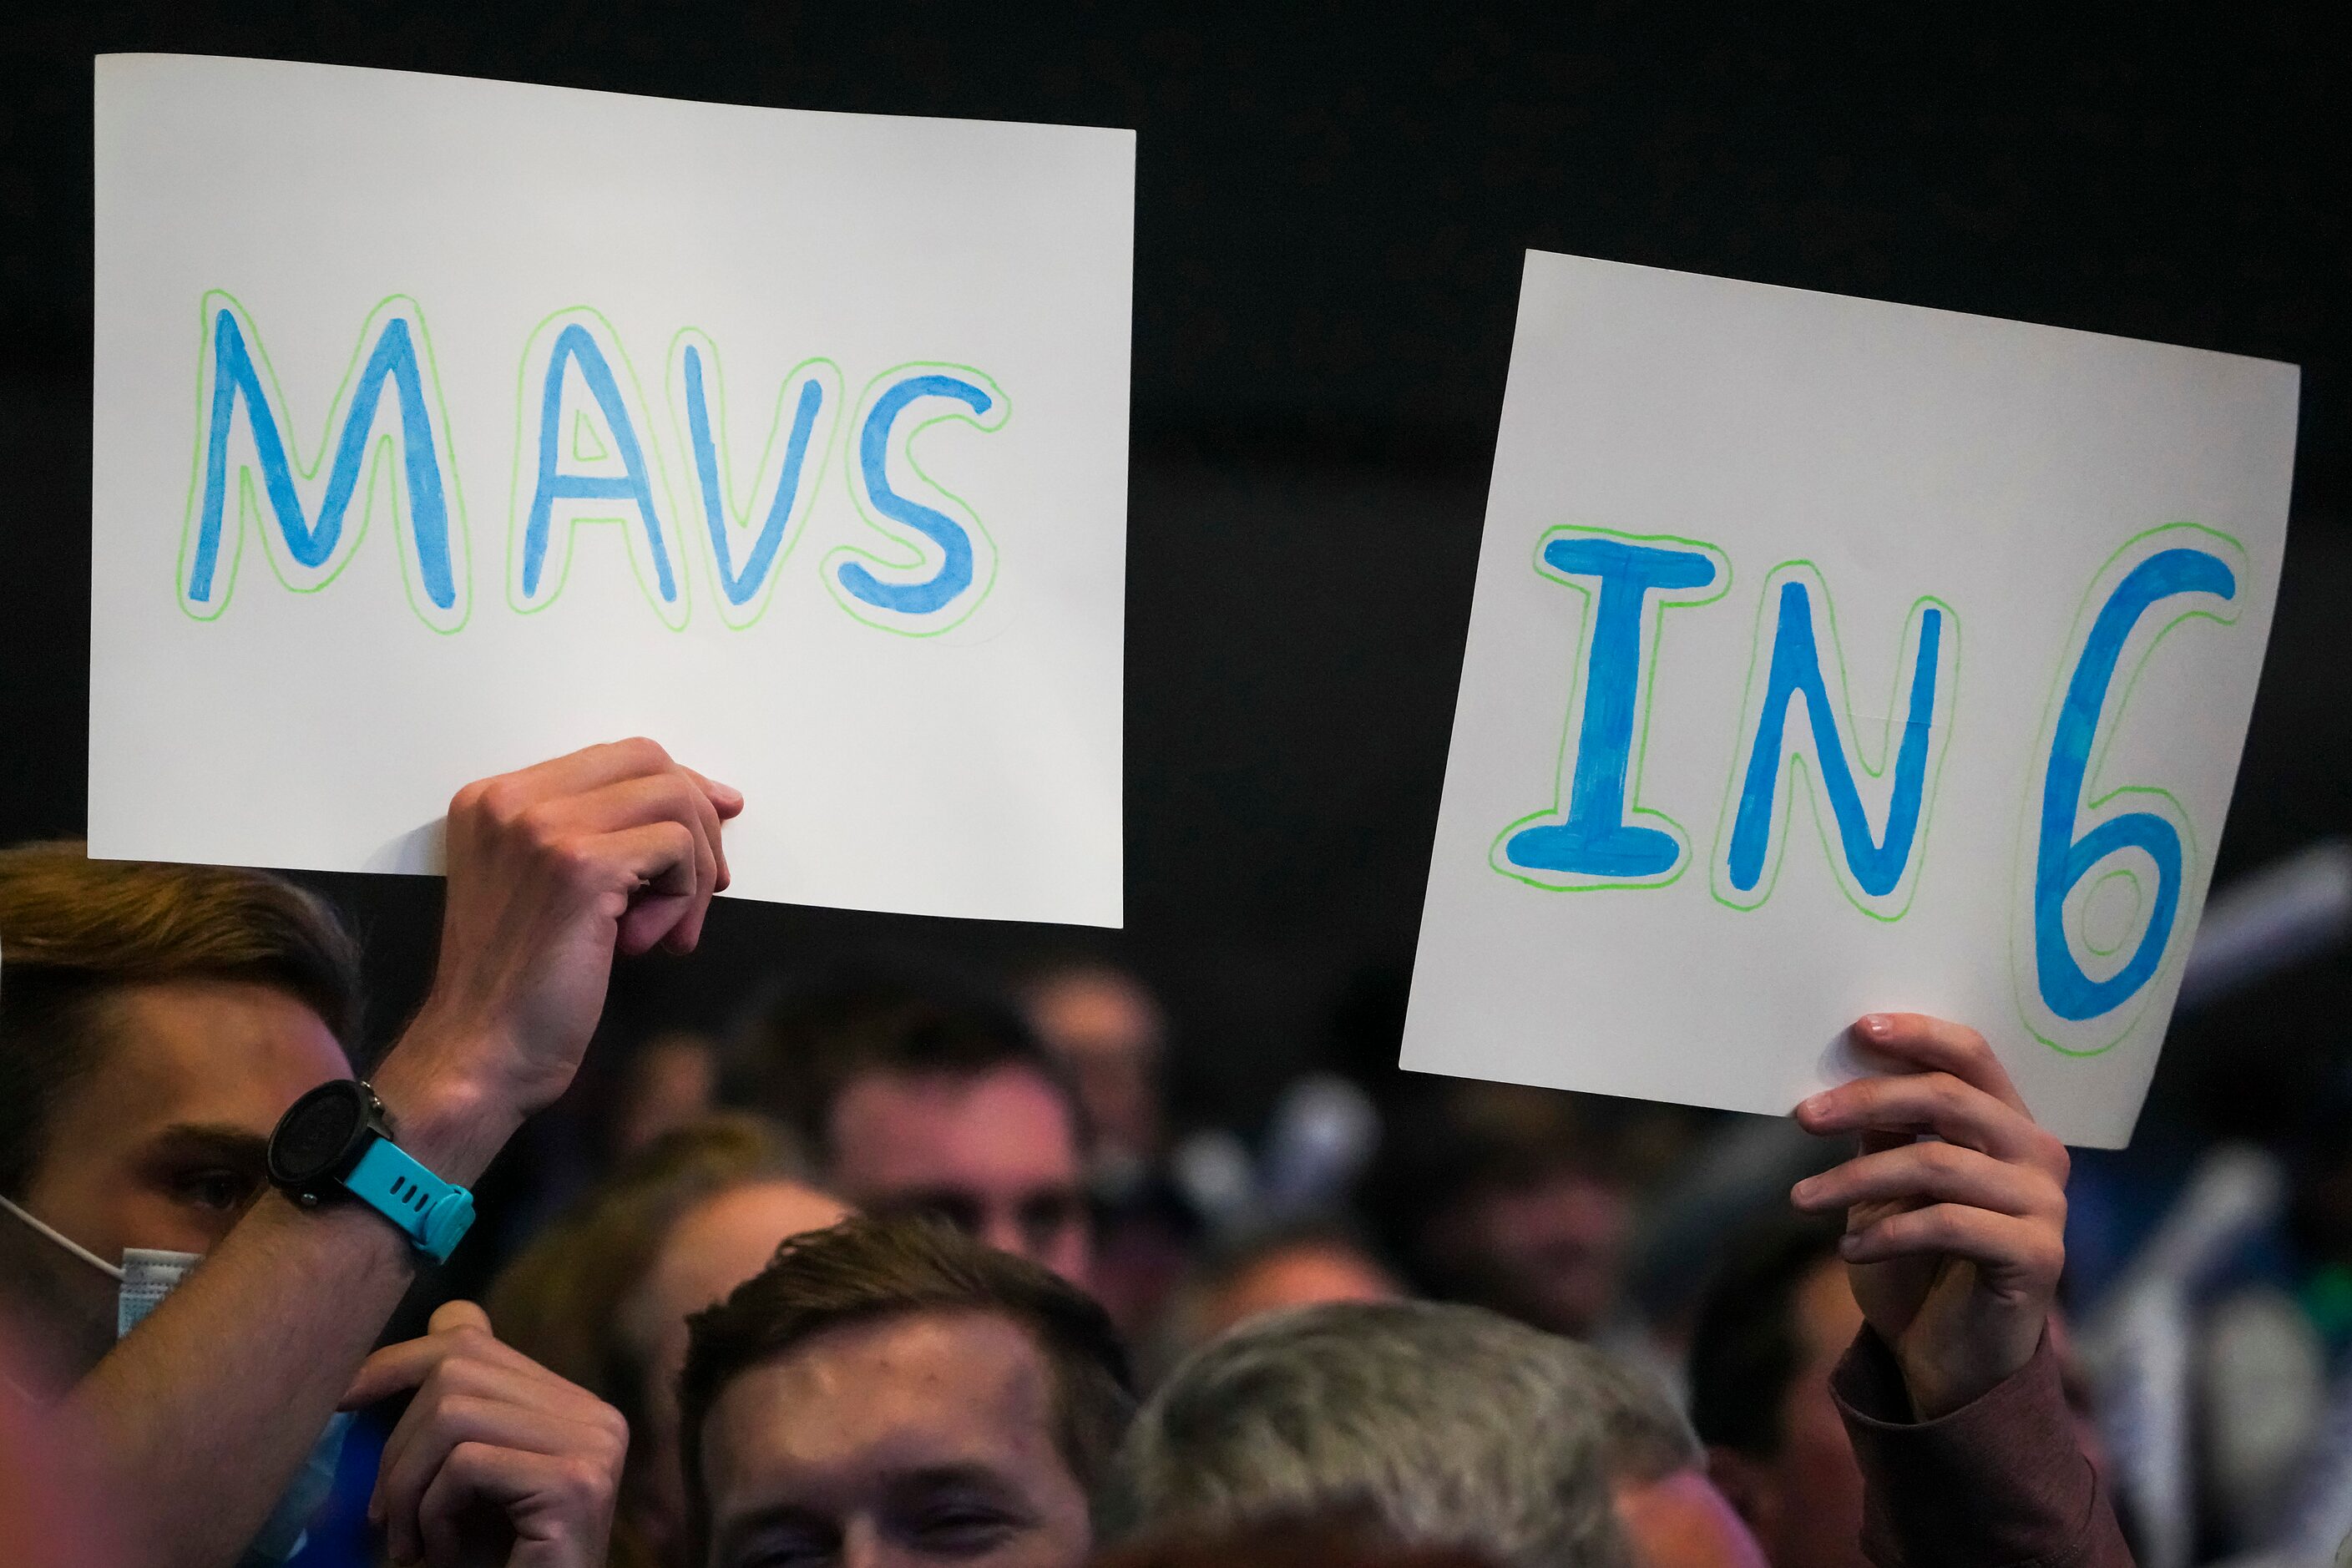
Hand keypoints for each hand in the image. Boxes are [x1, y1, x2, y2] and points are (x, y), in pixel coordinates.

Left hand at [343, 1302, 625, 1567]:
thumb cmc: (496, 1565)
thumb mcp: (465, 1485)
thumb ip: (457, 1420)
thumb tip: (409, 1342)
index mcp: (571, 1405)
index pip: (473, 1338)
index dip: (398, 1358)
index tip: (343, 1399)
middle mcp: (594, 1414)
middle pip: (457, 1368)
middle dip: (396, 1443)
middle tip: (381, 1516)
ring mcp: (592, 1445)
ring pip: (454, 1414)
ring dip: (407, 1486)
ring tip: (406, 1543)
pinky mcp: (575, 1484)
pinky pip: (466, 1465)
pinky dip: (432, 1512)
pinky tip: (440, 1553)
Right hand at [389, 739, 742, 1138]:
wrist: (482, 1053)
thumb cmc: (522, 985)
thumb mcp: (551, 887)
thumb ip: (603, 836)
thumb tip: (709, 798)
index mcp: (494, 799)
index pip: (618, 757)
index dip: (679, 789)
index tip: (714, 829)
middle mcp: (510, 800)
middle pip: (651, 763)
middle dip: (697, 823)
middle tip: (705, 888)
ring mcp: (542, 827)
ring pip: (674, 803)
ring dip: (692, 873)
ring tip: (668, 932)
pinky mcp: (579, 866)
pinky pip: (677, 848)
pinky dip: (682, 899)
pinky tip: (650, 943)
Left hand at [1790, 1013, 2069, 1418]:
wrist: (1947, 1355)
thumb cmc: (1917, 1260)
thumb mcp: (1889, 1182)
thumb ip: (1885, 1128)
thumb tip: (1844, 1065)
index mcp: (2007, 1123)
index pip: (1973, 1056)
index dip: (1918, 1035)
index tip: (1856, 1029)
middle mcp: (2037, 1154)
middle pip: (1948, 1099)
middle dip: (1867, 1100)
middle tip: (1802, 1116)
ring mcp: (2045, 1205)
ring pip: (1937, 1164)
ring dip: (1856, 1179)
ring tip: (1801, 1198)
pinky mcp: (2038, 1255)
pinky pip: (1950, 1224)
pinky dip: (1888, 1231)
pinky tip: (1848, 1248)